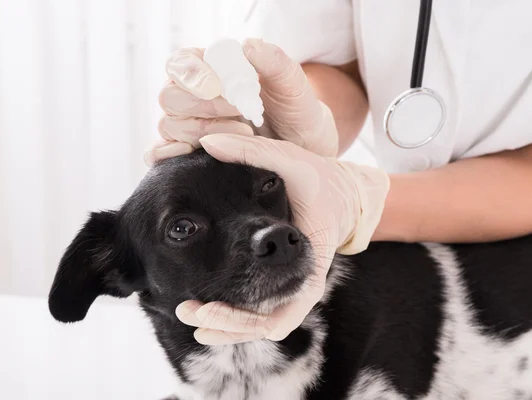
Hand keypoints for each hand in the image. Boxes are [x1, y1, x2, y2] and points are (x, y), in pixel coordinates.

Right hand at [144, 38, 338, 164]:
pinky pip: (159, 153)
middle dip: (203, 105)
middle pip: (169, 96)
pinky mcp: (189, 153)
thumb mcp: (290, 82)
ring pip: (168, 125)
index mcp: (208, 69)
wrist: (302, 145)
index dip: (192, 74)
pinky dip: (167, 154)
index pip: (180, 63)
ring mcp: (186, 126)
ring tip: (244, 134)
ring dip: (202, 130)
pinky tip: (192, 153)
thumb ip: (273, 60)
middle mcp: (191, 97)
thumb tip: (248, 46)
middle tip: (239, 110)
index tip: (217, 86)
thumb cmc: (292, 107)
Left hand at [175, 134, 389, 344]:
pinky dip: (235, 317)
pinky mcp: (287, 284)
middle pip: (263, 325)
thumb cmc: (321, 179)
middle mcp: (304, 284)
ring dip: (225, 325)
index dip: (240, 318)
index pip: (281, 311)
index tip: (204, 309)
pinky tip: (204, 312)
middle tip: (187, 311)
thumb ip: (251, 150)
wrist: (344, 194)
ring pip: (260, 325)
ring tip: (188, 314)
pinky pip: (261, 313)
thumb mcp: (291, 159)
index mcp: (311, 261)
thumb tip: (207, 141)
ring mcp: (295, 287)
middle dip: (224, 323)